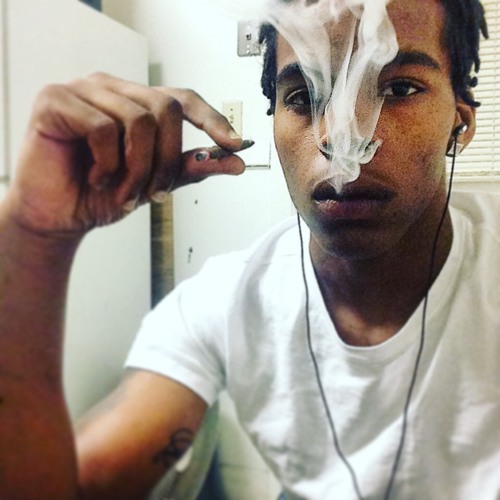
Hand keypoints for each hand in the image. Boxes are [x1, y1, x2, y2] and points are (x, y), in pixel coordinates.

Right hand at [5, 73, 246, 237]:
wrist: (59, 216)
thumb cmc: (103, 194)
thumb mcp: (155, 182)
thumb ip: (191, 167)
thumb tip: (236, 161)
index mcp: (137, 102)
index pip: (183, 98)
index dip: (212, 119)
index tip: (235, 144)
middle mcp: (113, 89)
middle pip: (165, 108)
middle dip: (166, 161)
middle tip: (155, 194)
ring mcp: (84, 90)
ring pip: (137, 120)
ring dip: (137, 170)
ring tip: (123, 194)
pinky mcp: (57, 100)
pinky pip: (102, 128)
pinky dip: (107, 164)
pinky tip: (96, 179)